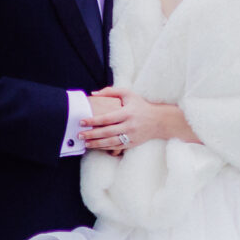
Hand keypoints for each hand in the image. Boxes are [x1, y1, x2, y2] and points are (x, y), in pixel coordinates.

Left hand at [79, 86, 197, 154]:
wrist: (159, 121)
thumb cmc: (141, 105)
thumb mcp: (128, 94)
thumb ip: (110, 91)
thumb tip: (93, 94)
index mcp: (127, 113)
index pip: (107, 118)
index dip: (93, 120)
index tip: (82, 121)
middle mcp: (129, 126)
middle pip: (107, 132)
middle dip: (92, 134)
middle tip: (80, 135)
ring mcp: (131, 136)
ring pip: (110, 142)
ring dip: (96, 144)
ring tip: (85, 143)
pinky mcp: (132, 143)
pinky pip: (116, 147)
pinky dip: (105, 147)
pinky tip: (96, 146)